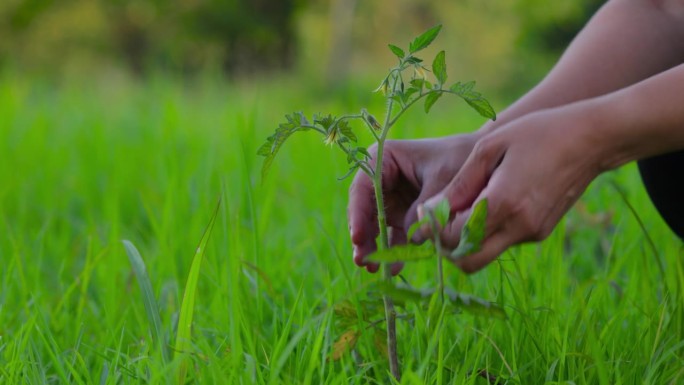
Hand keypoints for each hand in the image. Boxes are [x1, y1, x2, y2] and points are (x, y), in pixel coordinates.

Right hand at [348, 134, 481, 272]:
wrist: (487, 162)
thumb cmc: (462, 158)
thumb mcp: (444, 178)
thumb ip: (426, 207)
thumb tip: (414, 239)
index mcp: (384, 159)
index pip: (363, 187)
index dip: (358, 213)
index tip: (358, 237)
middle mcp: (383, 179)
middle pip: (364, 209)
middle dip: (363, 235)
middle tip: (363, 259)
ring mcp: (393, 199)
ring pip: (375, 226)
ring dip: (374, 247)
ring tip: (371, 268)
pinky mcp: (405, 216)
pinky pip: (395, 235)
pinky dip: (395, 250)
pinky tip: (394, 268)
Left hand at [419, 106, 603, 272]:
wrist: (592, 139)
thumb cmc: (537, 133)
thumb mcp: (490, 147)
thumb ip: (460, 183)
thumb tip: (433, 210)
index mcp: (503, 203)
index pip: (454, 238)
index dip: (434, 230)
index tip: (427, 212)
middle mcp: (519, 226)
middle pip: (469, 261)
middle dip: (448, 247)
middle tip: (441, 221)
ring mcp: (532, 233)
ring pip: (486, 253)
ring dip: (468, 238)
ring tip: (467, 203)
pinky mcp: (540, 232)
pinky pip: (504, 240)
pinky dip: (490, 229)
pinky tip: (493, 199)